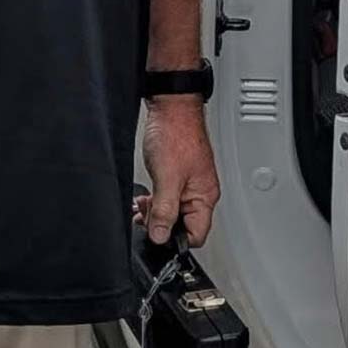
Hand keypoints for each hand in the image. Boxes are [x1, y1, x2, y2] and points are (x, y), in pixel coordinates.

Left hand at [139, 99, 220, 247]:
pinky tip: (145, 196)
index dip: (175, 239)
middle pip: (182, 225)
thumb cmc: (176, 134)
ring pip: (172, 211)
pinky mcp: (176, 175)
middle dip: (161, 224)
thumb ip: (164, 210)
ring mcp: (188, 184)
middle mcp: (199, 192)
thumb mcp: (167, 179)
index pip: (196, 235)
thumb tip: (161, 236)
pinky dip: (154, 200)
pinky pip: (166, 197)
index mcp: (204, 196)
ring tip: (142, 204)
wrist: (170, 107)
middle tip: (145, 215)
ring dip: (155, 212)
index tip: (156, 235)